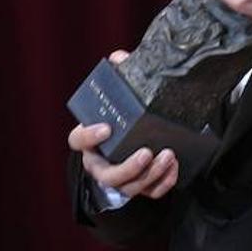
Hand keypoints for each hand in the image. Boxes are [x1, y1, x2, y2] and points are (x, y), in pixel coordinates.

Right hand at [66, 50, 179, 199]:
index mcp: (89, 140)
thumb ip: (118, 77)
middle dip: (128, 168)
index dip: (88, 136)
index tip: (106, 127)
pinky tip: (174, 168)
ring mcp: (119, 179)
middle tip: (147, 152)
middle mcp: (100, 163)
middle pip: (107, 175)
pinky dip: (163, 183)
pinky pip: (149, 193)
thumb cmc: (120, 119)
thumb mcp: (118, 97)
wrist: (131, 142)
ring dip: (150, 175)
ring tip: (169, 156)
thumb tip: (119, 57)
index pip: (77, 140)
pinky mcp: (138, 187)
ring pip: (130, 188)